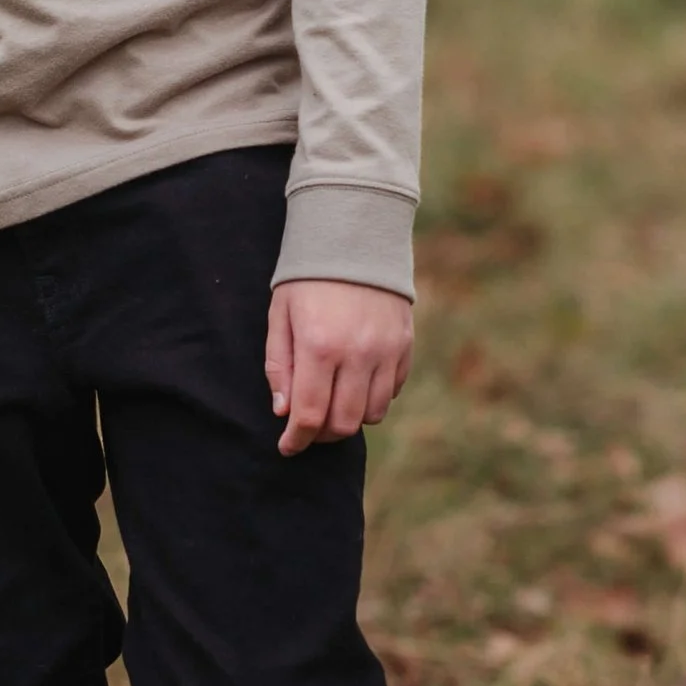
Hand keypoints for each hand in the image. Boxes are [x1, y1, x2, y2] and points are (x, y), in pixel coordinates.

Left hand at [266, 279, 412, 453]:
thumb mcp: (280, 316)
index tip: (288, 447)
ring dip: (350, 417)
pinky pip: (392, 391)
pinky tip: (356, 382)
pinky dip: (374, 397)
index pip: (310, 414)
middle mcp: (357, 353)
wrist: (354, 238)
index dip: (297, 440)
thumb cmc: (307, 279)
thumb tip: (284, 412)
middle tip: (309, 426)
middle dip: (323, 433)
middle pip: (345, 423)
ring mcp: (386, 351)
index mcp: (319, 346)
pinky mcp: (405, 345)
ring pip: (372, 414)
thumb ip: (280, 366)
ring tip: (333, 401)